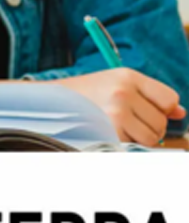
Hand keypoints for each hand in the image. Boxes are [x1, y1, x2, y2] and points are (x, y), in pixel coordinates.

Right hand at [51, 68, 184, 145]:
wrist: (47, 104)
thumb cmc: (83, 95)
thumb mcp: (116, 84)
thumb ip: (150, 96)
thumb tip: (179, 113)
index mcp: (128, 76)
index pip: (169, 99)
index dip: (162, 109)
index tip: (145, 111)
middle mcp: (123, 92)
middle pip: (161, 122)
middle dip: (148, 127)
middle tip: (126, 122)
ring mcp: (115, 112)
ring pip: (150, 137)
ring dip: (137, 138)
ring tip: (116, 127)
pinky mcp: (107, 131)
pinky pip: (133, 146)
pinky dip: (124, 144)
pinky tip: (107, 133)